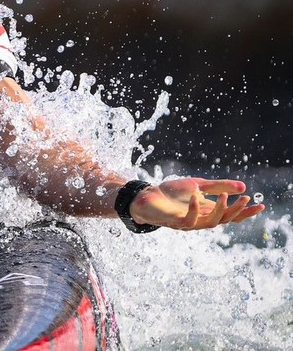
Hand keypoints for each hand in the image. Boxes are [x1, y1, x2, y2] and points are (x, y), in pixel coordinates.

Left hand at [130, 178, 265, 230]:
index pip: (231, 215)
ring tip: (224, 196)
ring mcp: (187, 222)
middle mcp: (200, 220)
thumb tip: (243, 186)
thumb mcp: (197, 185)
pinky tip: (197, 197)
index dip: (246, 212)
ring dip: (219, 210)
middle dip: (236, 211)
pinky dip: (194, 209)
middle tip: (246, 199)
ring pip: (209, 223)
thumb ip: (218, 186)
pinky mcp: (174, 222)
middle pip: (224, 220)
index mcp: (207, 211)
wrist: (145, 196)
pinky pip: (187, 220)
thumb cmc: (170, 193)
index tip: (262, 205)